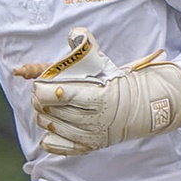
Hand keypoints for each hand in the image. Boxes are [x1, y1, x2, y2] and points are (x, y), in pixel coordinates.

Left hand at [28, 28, 180, 154]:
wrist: (142, 109)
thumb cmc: (119, 84)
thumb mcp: (105, 63)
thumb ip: (87, 47)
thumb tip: (75, 33)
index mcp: (98, 97)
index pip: (57, 95)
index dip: (41, 88)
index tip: (40, 82)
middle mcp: (94, 120)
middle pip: (50, 110)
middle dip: (39, 99)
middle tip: (41, 91)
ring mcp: (90, 137)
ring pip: (50, 126)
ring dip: (43, 114)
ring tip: (46, 105)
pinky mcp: (87, 147)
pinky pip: (56, 146)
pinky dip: (48, 136)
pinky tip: (51, 124)